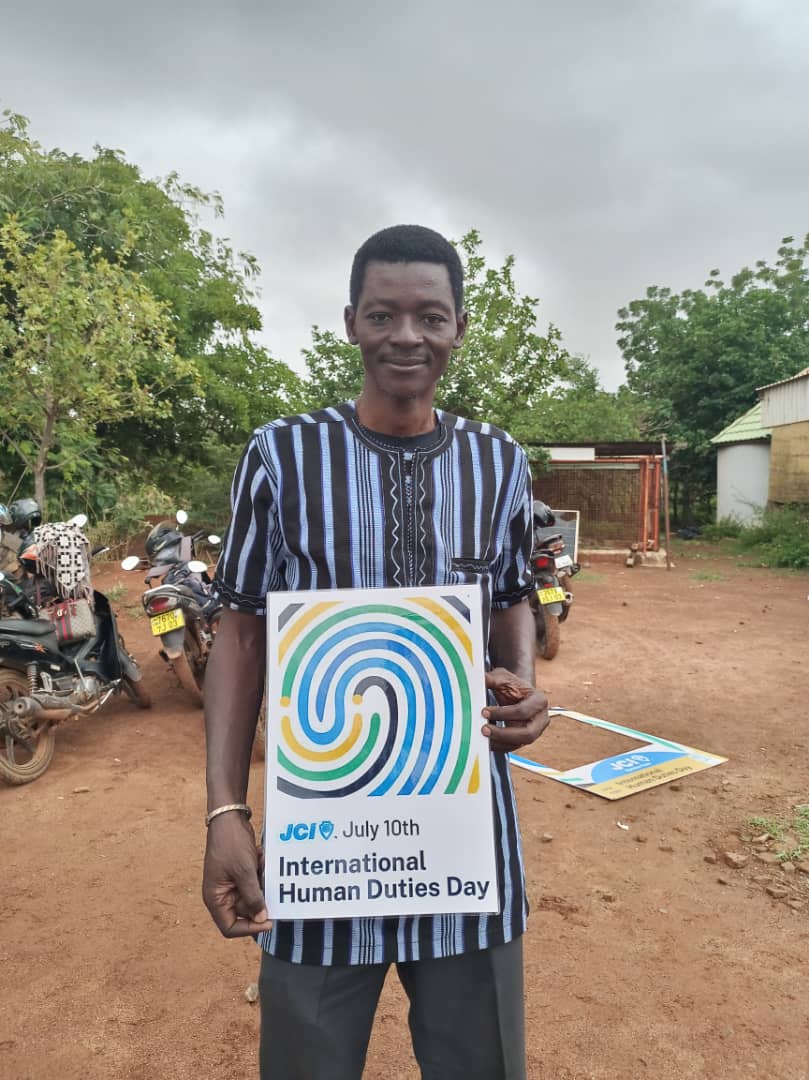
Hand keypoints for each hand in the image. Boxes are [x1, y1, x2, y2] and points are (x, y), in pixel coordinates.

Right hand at [202, 812, 272, 937]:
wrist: (229, 817)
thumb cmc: (230, 844)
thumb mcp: (244, 872)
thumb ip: (253, 897)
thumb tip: (261, 920)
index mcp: (215, 898)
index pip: (230, 927)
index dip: (249, 928)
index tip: (269, 921)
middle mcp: (222, 894)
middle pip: (245, 912)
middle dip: (260, 898)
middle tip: (269, 885)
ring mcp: (231, 883)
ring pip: (253, 895)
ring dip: (261, 882)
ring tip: (261, 865)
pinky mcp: (241, 873)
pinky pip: (255, 881)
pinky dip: (260, 872)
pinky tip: (259, 857)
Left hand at [481, 667, 549, 751]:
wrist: (517, 693)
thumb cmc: (512, 686)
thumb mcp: (503, 678)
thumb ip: (492, 679)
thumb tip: (478, 679)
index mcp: (539, 701)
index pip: (522, 711)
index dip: (502, 713)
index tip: (484, 712)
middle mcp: (540, 719)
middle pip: (526, 734)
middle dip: (504, 734)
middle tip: (484, 729)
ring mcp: (533, 732)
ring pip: (518, 743)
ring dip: (499, 741)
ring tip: (482, 735)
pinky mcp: (522, 740)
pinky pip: (511, 747)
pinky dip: (497, 746)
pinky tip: (485, 740)